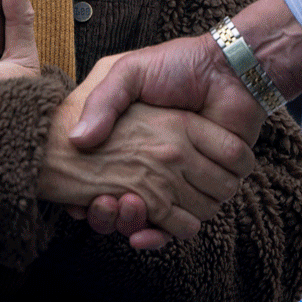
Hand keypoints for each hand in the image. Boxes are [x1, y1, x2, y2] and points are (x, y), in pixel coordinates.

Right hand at [72, 0, 301, 248]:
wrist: (227, 71)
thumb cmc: (175, 65)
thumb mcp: (128, 72)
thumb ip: (103, 102)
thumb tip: (77, 142)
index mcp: (127, 140)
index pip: (93, 177)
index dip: (80, 194)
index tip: (74, 201)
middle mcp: (148, 164)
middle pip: (117, 206)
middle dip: (105, 216)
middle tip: (100, 206)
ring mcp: (174, 180)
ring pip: (144, 219)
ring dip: (130, 223)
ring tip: (124, 208)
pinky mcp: (201, 191)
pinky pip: (176, 226)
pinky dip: (160, 235)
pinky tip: (142, 235)